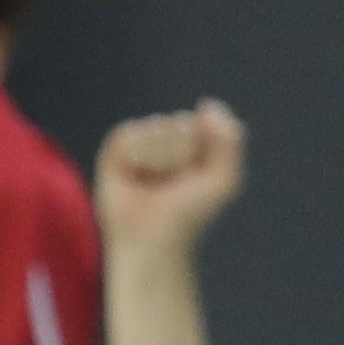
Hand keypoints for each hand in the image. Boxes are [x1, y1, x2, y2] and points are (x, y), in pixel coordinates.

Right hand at [97, 101, 247, 252]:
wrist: (155, 239)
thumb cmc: (190, 213)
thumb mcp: (224, 179)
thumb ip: (229, 140)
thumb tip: (206, 105)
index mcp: (193, 140)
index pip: (202, 123)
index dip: (202, 152)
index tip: (197, 178)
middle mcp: (166, 137)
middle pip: (180, 124)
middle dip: (182, 156)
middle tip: (174, 184)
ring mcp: (141, 142)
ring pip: (156, 129)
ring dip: (160, 161)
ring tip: (154, 184)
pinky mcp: (114, 150)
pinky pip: (130, 137)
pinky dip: (137, 159)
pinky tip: (134, 177)